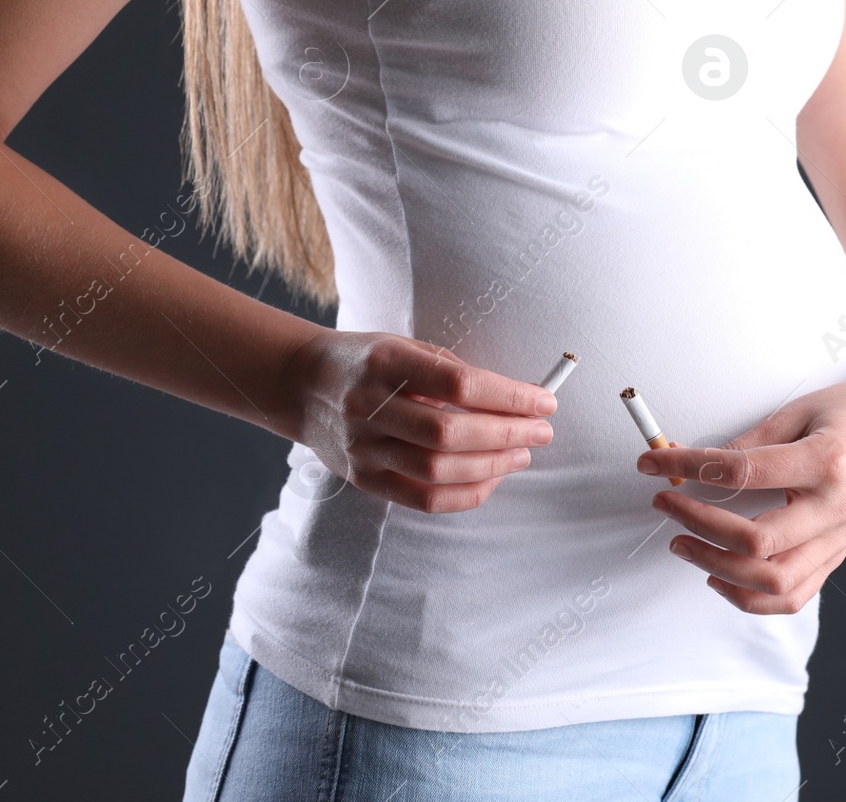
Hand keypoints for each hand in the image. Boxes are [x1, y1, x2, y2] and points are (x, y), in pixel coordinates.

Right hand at [284, 328, 556, 512]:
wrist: (301, 386)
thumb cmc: (367, 362)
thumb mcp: (405, 346)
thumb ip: (453, 372)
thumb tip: (518, 398)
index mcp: (385, 362)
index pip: (458, 384)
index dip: (508, 396)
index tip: (544, 400)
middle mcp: (369, 407)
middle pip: (449, 433)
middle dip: (507, 434)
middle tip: (541, 431)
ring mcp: (363, 448)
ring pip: (438, 470)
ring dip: (492, 466)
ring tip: (522, 454)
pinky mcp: (364, 479)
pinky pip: (423, 499)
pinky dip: (466, 494)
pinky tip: (492, 479)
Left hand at [635, 368, 845, 613]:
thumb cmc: (845, 413)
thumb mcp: (795, 412)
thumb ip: (746, 444)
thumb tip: (688, 464)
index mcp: (827, 461)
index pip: (744, 472)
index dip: (689, 468)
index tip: (652, 464)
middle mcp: (836, 508)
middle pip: (757, 540)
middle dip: (698, 525)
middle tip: (664, 505)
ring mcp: (839, 539)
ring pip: (774, 583)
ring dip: (717, 568)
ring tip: (682, 543)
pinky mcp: (836, 557)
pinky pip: (791, 597)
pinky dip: (748, 597)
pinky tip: (716, 575)